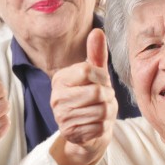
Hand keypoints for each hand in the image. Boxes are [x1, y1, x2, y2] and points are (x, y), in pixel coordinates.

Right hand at [49, 29, 117, 164]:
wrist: (85, 130)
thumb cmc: (91, 98)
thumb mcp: (95, 75)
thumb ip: (95, 54)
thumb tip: (97, 31)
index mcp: (60, 79)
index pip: (87, 70)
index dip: (102, 76)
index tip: (102, 82)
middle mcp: (56, 98)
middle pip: (96, 92)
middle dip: (108, 96)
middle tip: (104, 99)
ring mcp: (62, 117)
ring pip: (101, 110)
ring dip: (108, 112)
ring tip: (101, 111)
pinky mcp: (71, 134)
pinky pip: (99, 127)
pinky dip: (104, 126)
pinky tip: (97, 124)